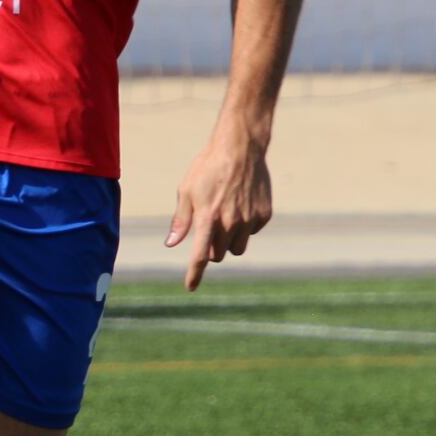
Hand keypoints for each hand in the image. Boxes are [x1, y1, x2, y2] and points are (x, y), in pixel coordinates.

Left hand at [165, 134, 271, 288]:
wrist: (241, 148)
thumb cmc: (208, 168)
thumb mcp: (187, 191)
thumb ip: (181, 221)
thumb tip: (171, 244)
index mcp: (208, 219)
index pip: (200, 256)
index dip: (195, 274)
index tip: (190, 287)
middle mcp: (231, 223)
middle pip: (219, 254)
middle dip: (212, 247)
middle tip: (209, 227)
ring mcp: (250, 220)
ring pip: (238, 248)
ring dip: (230, 241)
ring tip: (225, 216)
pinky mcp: (264, 215)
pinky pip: (253, 232)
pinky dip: (246, 226)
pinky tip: (241, 204)